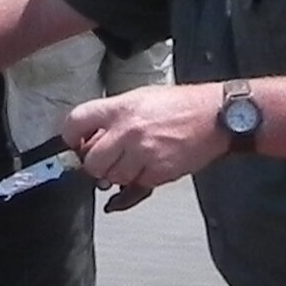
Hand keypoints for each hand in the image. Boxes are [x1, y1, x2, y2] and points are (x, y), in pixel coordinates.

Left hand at [65, 85, 227, 195]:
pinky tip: (151, 166)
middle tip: (109, 160)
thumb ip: (113, 118)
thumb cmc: (180, 106)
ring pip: (113, 178)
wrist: (215, 116)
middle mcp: (127, 130)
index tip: (74, 145)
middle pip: (91, 162)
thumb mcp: (140, 99)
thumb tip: (90, 141)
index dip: (70, 137)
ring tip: (136, 160)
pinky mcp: (158, 171)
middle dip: (97, 165)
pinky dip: (140, 181)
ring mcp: (142, 152)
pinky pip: (136, 186)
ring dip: (120, 175)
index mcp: (119, 108)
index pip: (75, 122)